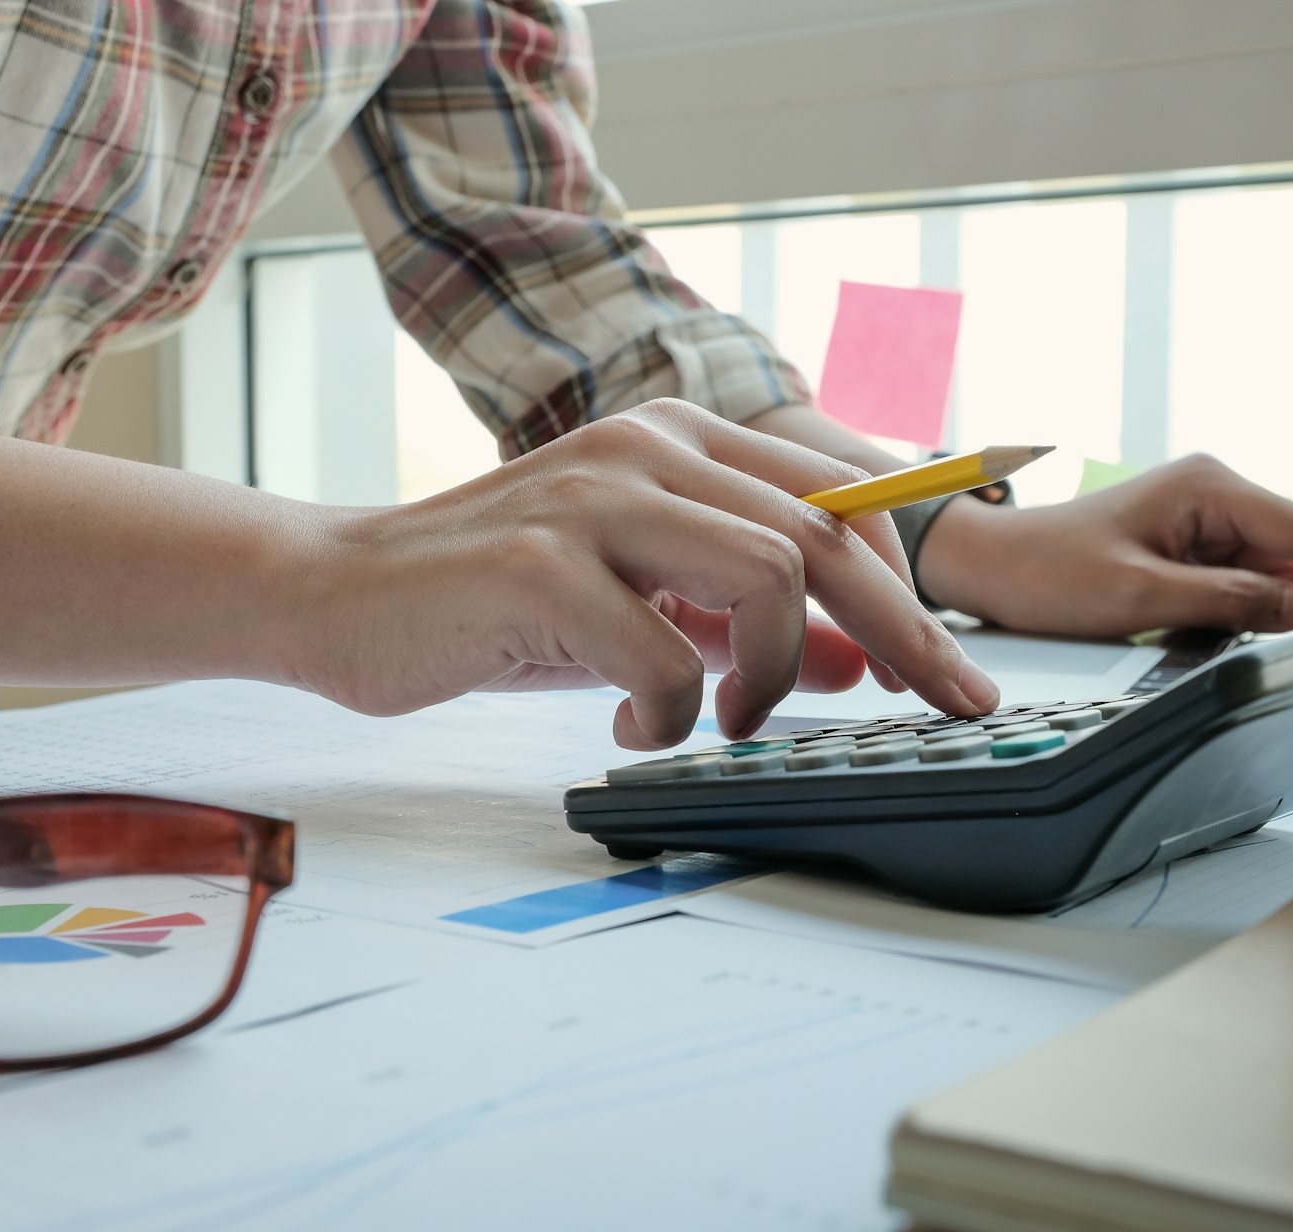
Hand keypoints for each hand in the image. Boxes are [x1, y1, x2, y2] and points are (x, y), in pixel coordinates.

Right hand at [293, 400, 1000, 748]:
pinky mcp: (538, 565)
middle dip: (904, 634)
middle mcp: (649, 448)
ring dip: (775, 674)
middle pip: (829, 536)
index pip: (837, 506)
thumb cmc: (497, 603)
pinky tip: (632, 728)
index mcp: (682, 442)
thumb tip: (860, 663)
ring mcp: (594, 500)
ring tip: (731, 720)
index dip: (912, 591)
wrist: (337, 593)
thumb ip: (746, 623)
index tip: (955, 673)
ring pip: (770, 576)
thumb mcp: (646, 609)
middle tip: (940, 707)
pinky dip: (672, 713)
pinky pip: (664, 655)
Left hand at [914, 454, 1292, 635]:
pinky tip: (1175, 629)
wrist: (992, 567)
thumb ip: (1228, 601)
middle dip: (1284, 605)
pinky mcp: (1187, 546)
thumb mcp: (1141, 597)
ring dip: (1244, 614)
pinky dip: (1220, 615)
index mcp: (1210, 486)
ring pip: (1264, 577)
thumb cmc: (1049, 573)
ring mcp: (1202, 519)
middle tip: (1242, 643)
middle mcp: (1214, 492)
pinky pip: (1232, 586)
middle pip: (1292, 555)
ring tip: (1178, 630)